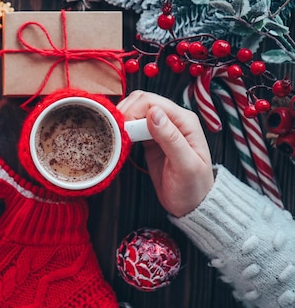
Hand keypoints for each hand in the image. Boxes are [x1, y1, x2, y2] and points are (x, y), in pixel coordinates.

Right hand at [117, 91, 213, 216]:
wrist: (192, 205)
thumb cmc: (193, 188)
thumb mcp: (185, 165)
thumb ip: (171, 138)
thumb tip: (154, 113)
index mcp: (184, 121)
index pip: (153, 102)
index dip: (133, 110)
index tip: (121, 128)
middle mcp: (173, 121)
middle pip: (142, 102)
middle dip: (125, 112)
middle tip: (114, 131)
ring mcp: (160, 129)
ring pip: (136, 111)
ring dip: (122, 119)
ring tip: (115, 135)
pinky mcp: (150, 140)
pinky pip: (133, 126)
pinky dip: (123, 129)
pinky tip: (119, 140)